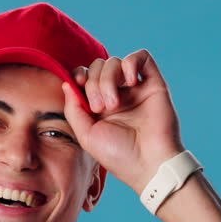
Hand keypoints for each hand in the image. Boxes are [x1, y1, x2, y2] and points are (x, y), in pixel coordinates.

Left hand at [60, 49, 186, 194]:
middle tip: (99, 108)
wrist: (149, 164)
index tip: (77, 86)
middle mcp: (117, 94)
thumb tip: (66, 83)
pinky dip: (130, 62)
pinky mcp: (153, 84)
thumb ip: (73, 109)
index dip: (78, 75)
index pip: (85, 76)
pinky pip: (141, 57)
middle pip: (98, 66)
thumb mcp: (86, 135)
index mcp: (100, 106)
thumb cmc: (118, 156)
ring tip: (114, 103)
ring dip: (108, 78)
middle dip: (93, 82)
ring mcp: (135, 89)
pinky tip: (129, 82)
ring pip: (115, 61)